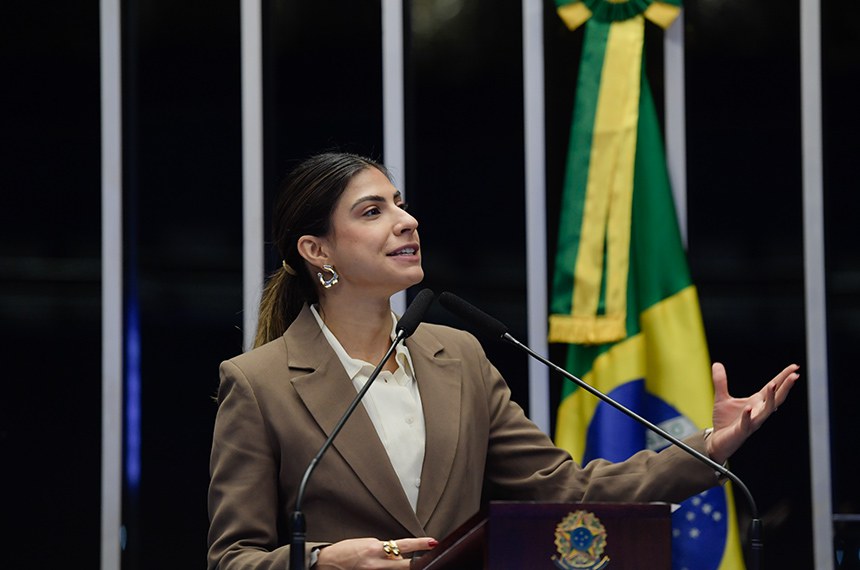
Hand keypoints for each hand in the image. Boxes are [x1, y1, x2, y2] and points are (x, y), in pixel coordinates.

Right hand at [315, 536, 437, 569]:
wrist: (327, 562)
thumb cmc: (344, 551)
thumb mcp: (366, 543)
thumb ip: (383, 548)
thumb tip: (396, 553)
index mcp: (375, 548)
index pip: (404, 545)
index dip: (420, 544)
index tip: (432, 542)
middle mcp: (377, 562)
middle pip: (405, 565)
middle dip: (415, 563)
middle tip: (425, 559)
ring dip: (399, 567)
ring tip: (394, 562)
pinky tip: (384, 567)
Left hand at [706, 362, 798, 464]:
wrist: (718, 440)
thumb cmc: (725, 420)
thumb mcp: (722, 398)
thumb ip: (720, 381)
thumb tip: (717, 364)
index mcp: (756, 402)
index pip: (773, 387)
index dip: (783, 377)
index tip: (795, 367)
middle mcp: (758, 411)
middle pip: (776, 398)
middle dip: (785, 387)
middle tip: (795, 375)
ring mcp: (752, 422)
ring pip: (766, 411)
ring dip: (771, 398)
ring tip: (772, 385)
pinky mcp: (741, 430)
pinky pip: (746, 423)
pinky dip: (747, 415)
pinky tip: (748, 408)